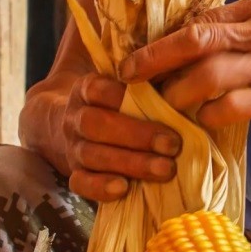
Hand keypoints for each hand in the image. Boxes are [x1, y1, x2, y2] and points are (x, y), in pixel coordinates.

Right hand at [62, 74, 181, 200]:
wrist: (73, 128)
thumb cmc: (118, 103)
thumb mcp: (127, 82)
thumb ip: (145, 73)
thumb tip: (177, 62)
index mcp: (86, 89)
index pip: (97, 89)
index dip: (123, 96)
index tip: (162, 102)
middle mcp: (75, 118)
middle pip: (95, 124)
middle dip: (137, 135)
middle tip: (174, 144)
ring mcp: (73, 147)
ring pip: (92, 155)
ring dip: (131, 163)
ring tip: (166, 169)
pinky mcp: (75, 173)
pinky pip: (79, 183)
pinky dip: (99, 188)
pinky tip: (124, 189)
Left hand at [120, 0, 250, 130]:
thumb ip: (248, 26)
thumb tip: (201, 36)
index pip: (202, 18)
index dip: (166, 37)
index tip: (142, 53)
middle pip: (196, 38)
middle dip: (155, 57)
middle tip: (128, 74)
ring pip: (210, 74)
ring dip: (178, 92)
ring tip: (161, 107)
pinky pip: (235, 106)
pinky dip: (211, 115)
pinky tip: (202, 123)